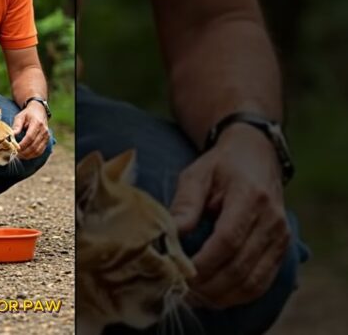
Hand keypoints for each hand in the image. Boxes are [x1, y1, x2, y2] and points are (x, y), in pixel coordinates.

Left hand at [12, 102, 49, 159]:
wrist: (39, 111)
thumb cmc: (27, 114)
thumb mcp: (20, 117)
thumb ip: (16, 126)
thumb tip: (11, 136)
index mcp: (37, 123)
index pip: (30, 137)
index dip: (22, 145)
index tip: (14, 149)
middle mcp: (44, 131)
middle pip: (34, 146)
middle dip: (24, 152)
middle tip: (15, 154)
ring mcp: (47, 137)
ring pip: (38, 151)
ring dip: (28, 155)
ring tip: (19, 156)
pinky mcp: (47, 141)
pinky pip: (40, 151)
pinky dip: (32, 155)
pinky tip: (25, 155)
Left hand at [170, 123, 290, 308]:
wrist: (255, 156)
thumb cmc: (220, 165)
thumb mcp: (196, 175)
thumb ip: (185, 204)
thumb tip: (170, 234)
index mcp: (251, 197)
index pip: (228, 240)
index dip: (203, 263)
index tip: (179, 273)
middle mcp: (272, 220)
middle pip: (240, 266)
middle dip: (208, 285)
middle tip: (180, 291)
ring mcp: (281, 237)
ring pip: (253, 281)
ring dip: (221, 296)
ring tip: (193, 297)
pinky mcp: (282, 249)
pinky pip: (262, 282)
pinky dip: (237, 295)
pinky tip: (214, 296)